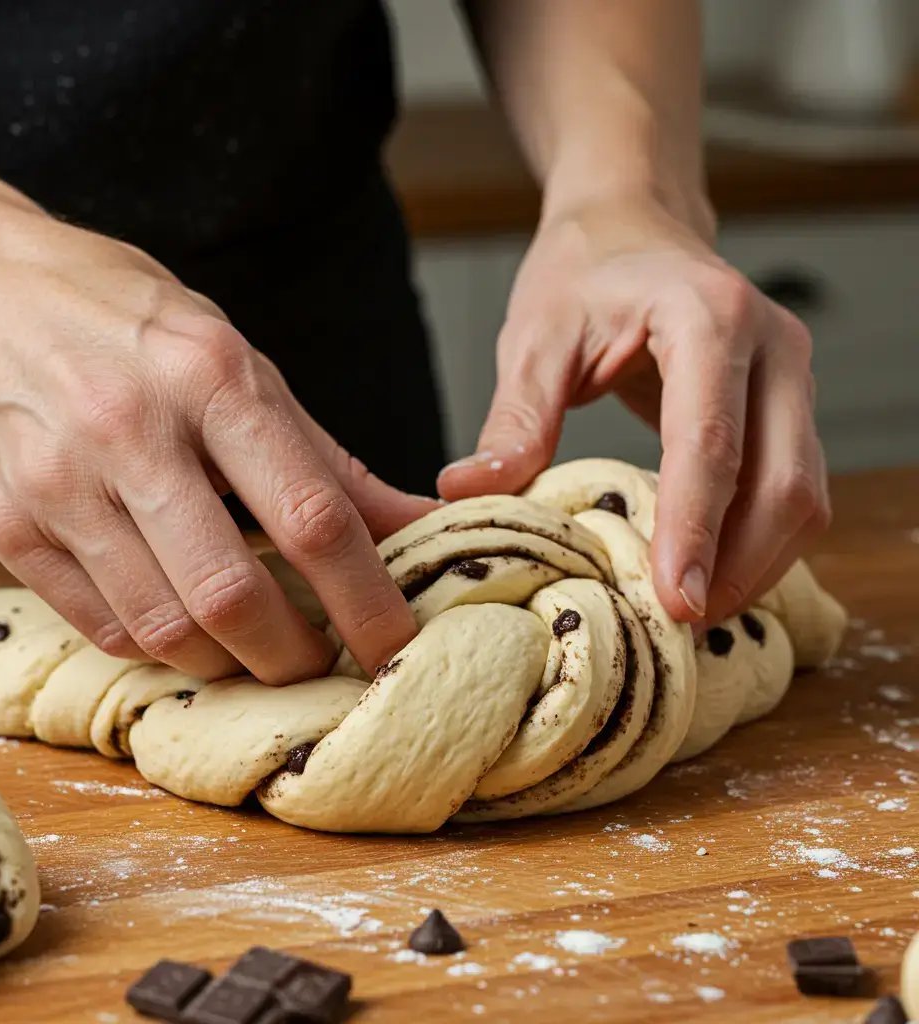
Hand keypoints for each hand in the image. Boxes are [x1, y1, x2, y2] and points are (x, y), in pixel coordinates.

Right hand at [0, 140, 435, 681]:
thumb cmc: (125, 321)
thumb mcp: (238, 361)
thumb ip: (327, 459)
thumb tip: (417, 521)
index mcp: (210, 378)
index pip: (310, 516)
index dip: (367, 598)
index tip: (395, 643)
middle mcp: (130, 431)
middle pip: (232, 595)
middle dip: (294, 655)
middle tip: (320, 660)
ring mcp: (57, 483)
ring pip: (164, 628)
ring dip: (228, 663)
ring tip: (254, 648)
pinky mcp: (4, 525)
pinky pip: (102, 625)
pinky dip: (162, 645)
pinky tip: (184, 623)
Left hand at [438, 200, 831, 625]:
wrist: (633, 225)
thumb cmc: (584, 272)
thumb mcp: (535, 337)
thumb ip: (515, 417)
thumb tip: (467, 490)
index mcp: (707, 316)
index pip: (710, 443)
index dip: (695, 530)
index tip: (673, 601)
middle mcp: (771, 345)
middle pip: (784, 481)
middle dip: (738, 565)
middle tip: (679, 623)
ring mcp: (792, 374)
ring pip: (805, 494)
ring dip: (757, 563)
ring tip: (694, 611)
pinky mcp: (789, 401)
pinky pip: (794, 487)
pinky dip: (760, 540)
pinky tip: (713, 570)